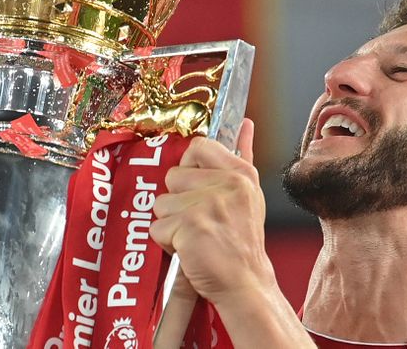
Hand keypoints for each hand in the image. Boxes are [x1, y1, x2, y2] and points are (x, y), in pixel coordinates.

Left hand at [150, 119, 276, 306]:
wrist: (246, 284)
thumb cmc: (242, 241)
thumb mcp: (250, 194)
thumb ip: (243, 154)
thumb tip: (245, 124)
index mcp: (240, 173)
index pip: (198, 146)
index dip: (189, 168)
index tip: (198, 190)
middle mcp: (226, 185)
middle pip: (173, 176)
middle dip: (178, 202)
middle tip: (200, 222)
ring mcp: (208, 205)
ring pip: (161, 203)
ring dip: (171, 224)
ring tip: (196, 237)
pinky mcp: (190, 227)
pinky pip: (156, 228)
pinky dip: (166, 243)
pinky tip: (189, 250)